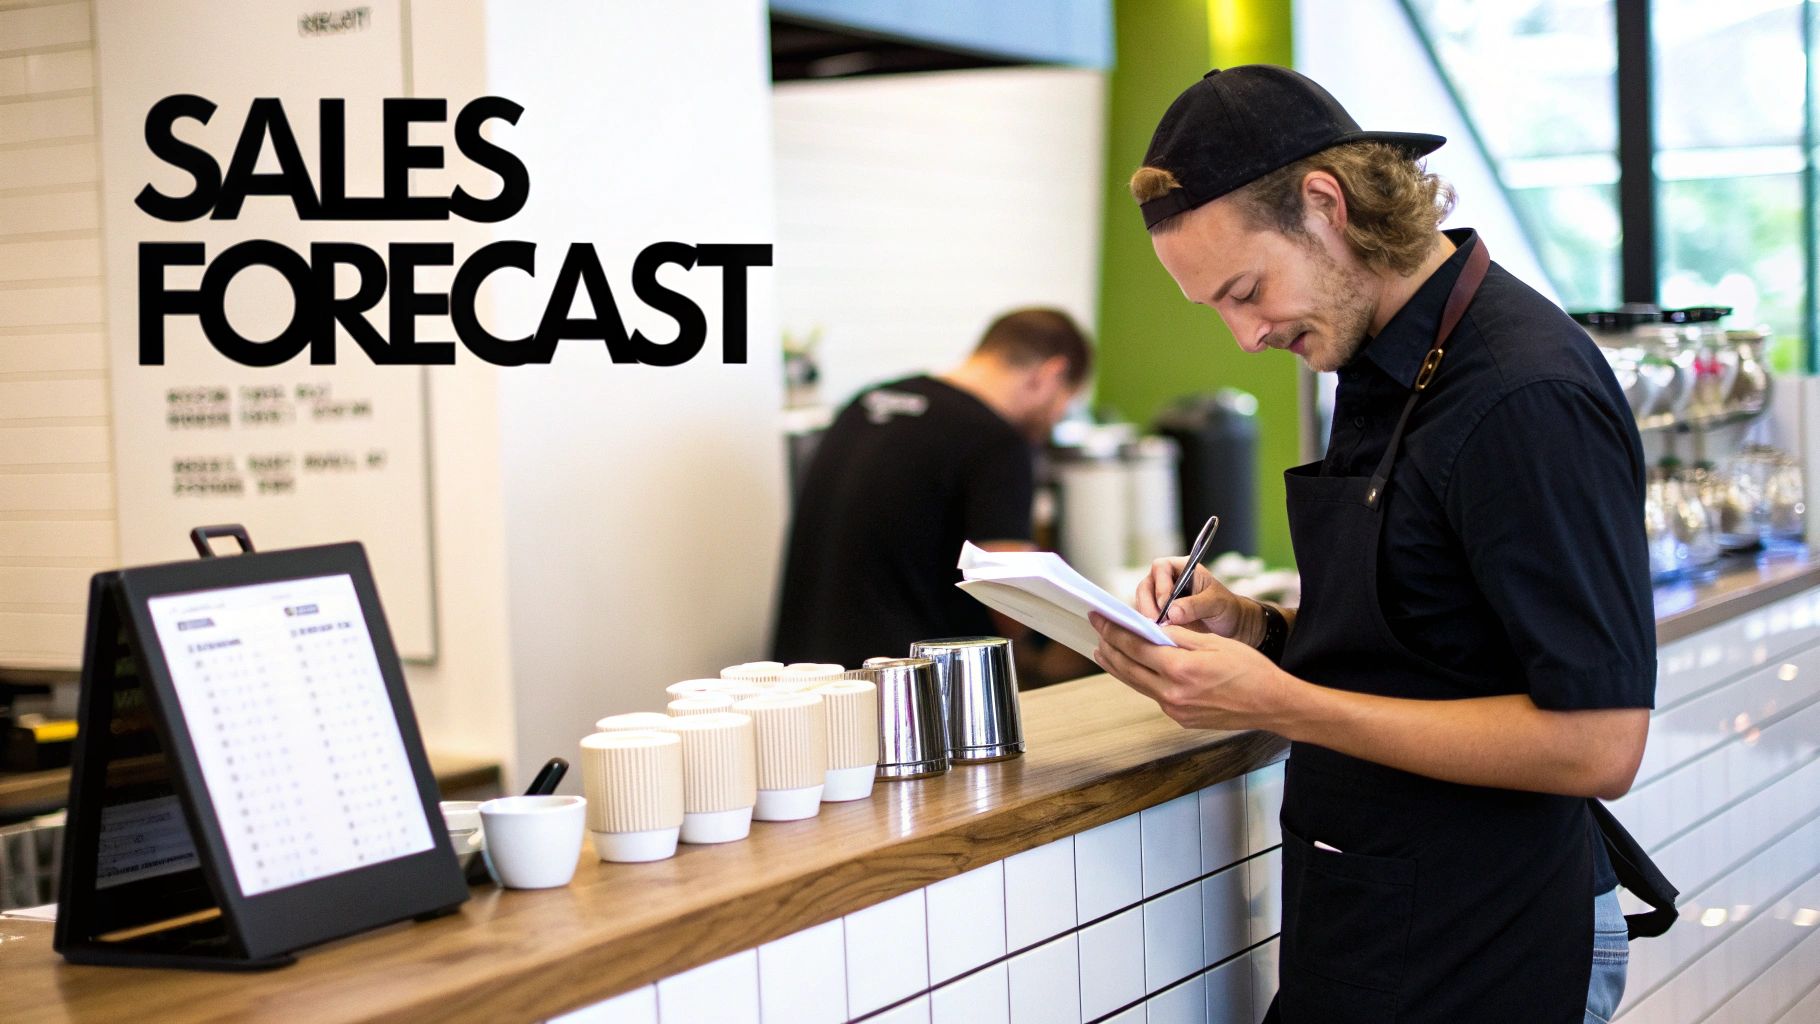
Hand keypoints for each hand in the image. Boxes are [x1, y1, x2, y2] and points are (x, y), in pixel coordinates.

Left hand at [1089, 612, 1291, 731]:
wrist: (1272, 705)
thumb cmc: (1250, 670)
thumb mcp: (1214, 642)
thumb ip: (1179, 637)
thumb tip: (1153, 629)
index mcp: (1180, 670)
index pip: (1135, 647)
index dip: (1113, 631)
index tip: (1099, 619)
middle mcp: (1173, 694)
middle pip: (1129, 669)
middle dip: (1109, 648)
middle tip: (1096, 633)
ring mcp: (1176, 710)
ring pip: (1138, 684)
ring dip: (1120, 667)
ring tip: (1105, 653)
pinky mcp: (1182, 719)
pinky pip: (1155, 696)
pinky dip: (1142, 681)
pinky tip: (1137, 670)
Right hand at [1135, 557, 1260, 642]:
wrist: (1230, 625)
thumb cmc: (1226, 607)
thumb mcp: (1216, 604)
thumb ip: (1195, 605)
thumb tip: (1171, 613)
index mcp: (1182, 568)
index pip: (1161, 567)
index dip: (1160, 584)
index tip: (1166, 605)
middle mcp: (1167, 580)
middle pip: (1146, 586)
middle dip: (1148, 605)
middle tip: (1157, 623)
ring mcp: (1160, 597)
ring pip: (1142, 603)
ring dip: (1147, 617)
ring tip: (1160, 631)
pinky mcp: (1158, 614)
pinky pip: (1146, 617)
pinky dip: (1149, 626)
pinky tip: (1159, 635)